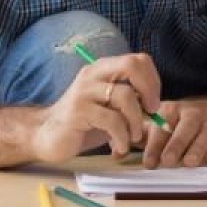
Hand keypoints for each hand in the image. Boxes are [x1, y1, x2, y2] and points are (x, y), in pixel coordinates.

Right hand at [29, 52, 162, 163]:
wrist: (47, 136)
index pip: (138, 59)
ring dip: (136, 122)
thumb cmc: (83, 124)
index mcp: (103, 69)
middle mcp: (94, 74)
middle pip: (131, 65)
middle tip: (151, 112)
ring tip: (132, 137)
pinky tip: (118, 147)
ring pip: (125, 96)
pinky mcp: (79, 111)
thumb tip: (158, 109)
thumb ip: (131, 102)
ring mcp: (85, 91)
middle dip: (149, 90)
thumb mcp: (110, 108)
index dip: (153, 79)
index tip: (153, 103)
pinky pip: (113, 121)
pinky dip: (122, 137)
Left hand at [142, 99, 206, 167]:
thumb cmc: (179, 125)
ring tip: (189, 163)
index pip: (162, 128)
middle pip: (185, 129)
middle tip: (168, 162)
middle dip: (176, 146)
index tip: (149, 163)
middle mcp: (193, 114)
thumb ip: (141, 138)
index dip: (154, 146)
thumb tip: (118, 153)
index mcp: (172, 110)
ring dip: (197, 149)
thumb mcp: (160, 125)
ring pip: (205, 136)